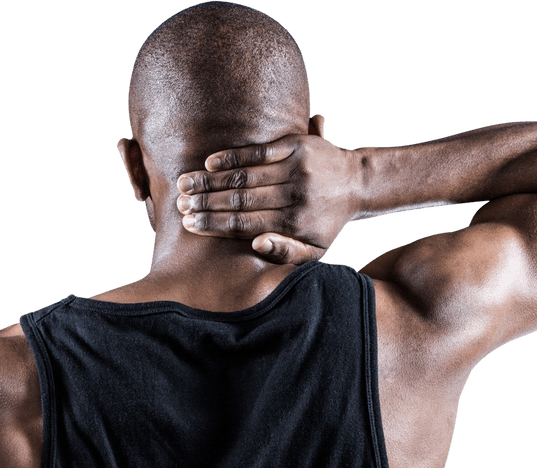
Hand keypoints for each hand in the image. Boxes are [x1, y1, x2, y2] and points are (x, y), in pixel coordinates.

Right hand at [175, 121, 360, 263]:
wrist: (357, 183)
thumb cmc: (327, 223)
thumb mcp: (315, 251)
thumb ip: (286, 254)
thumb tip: (256, 244)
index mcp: (295, 224)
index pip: (245, 225)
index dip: (215, 224)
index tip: (190, 224)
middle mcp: (294, 196)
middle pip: (240, 200)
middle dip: (205, 203)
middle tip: (178, 204)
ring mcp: (296, 168)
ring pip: (245, 176)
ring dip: (211, 180)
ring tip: (184, 184)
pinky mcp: (297, 145)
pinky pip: (259, 152)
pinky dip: (232, 157)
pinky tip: (210, 162)